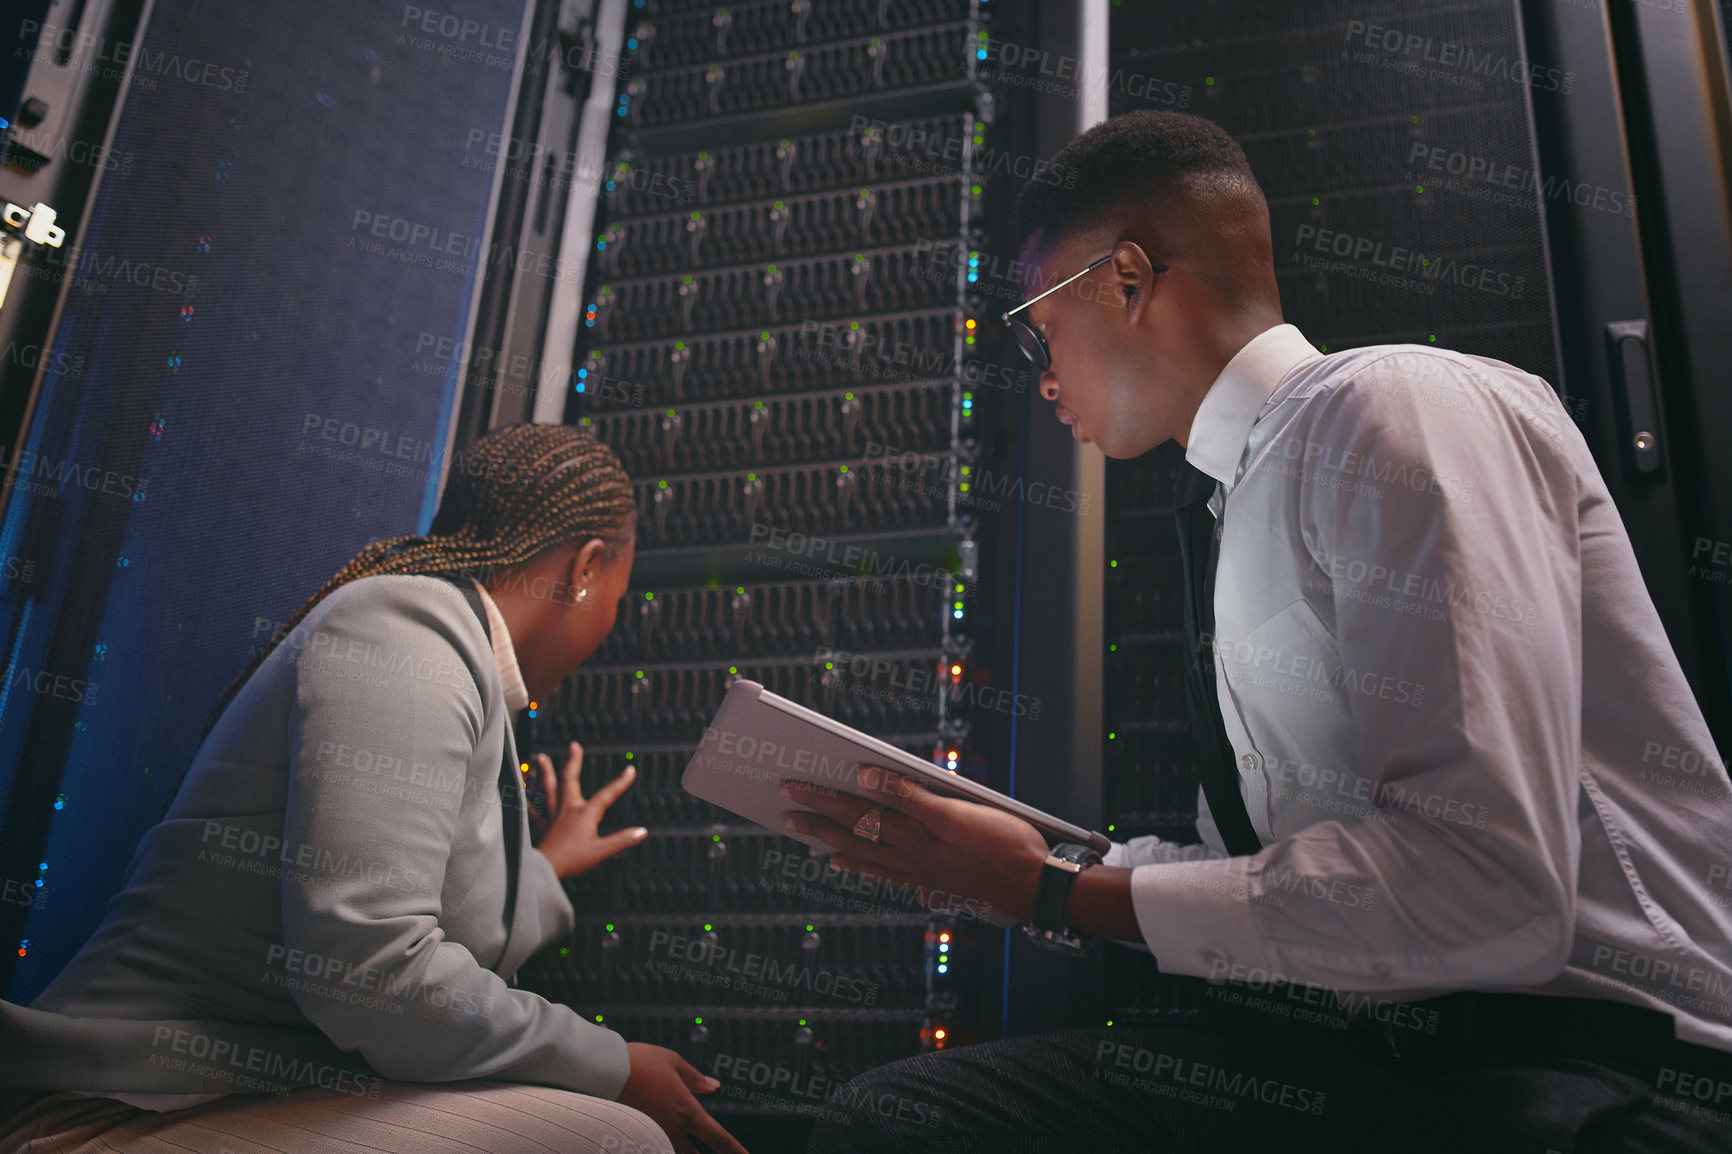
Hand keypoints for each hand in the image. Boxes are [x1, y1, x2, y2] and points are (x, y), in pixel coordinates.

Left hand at [528, 740, 646, 879]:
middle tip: (574, 745)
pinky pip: (535, 813)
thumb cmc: (572, 860)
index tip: (630, 769)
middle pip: (570, 780)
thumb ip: (623, 840)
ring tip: (540, 757)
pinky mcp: (543, 828)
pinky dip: (530, 804)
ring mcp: (553, 817)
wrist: (544, 869)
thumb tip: (642, 831)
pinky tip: (525, 796)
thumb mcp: (602, 852)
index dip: (620, 782)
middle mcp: (568, 810)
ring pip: (549, 789)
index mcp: (585, 814)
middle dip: (573, 762)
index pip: (607, 795)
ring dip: (546, 772)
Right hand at [617, 1042, 748, 1153]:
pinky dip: (656, 1144)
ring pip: (672, 1151)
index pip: (718, 1137)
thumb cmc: (639, 1061)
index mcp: (687, 1110)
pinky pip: (650, 1144)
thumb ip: (695, 1078)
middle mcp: (672, 1128)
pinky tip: (654, 1138)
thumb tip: (714, 1086)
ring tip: (683, 1139)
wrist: (602, 1070)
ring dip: (679, 1149)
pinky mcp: (634, 1135)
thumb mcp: (673, 1062)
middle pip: (692, 1153)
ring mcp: (652, 1134)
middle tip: (710, 1151)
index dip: (735, 1151)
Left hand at [781, 766, 1048, 922]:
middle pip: (854, 837)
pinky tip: (861, 868)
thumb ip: (910, 795)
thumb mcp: (960, 812)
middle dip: (818, 821)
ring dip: (838, 849)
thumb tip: (865, 776)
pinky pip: (890, 878)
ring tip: (812, 843)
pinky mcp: (937, 886)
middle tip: (786, 813)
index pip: (856, 811)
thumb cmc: (1006, 845)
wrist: (1040, 890)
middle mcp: (910, 858)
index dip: (821, 797)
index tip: (791, 785)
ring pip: (868, 861)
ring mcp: (922, 876)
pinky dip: (868, 871)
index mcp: (913, 835)